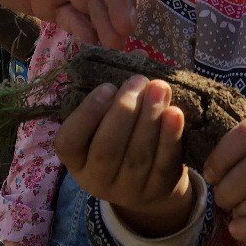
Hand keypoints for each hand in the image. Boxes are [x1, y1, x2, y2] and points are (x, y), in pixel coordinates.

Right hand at [55, 76, 193, 236]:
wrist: (146, 182)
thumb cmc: (120, 137)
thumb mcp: (108, 118)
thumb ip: (116, 88)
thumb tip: (139, 54)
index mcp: (76, 159)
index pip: (70, 141)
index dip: (87, 114)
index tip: (106, 87)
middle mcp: (96, 179)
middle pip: (107, 147)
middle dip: (124, 111)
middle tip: (138, 81)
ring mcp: (127, 189)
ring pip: (137, 155)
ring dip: (150, 118)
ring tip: (160, 87)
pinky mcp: (157, 191)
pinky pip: (163, 164)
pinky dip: (170, 138)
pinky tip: (175, 113)